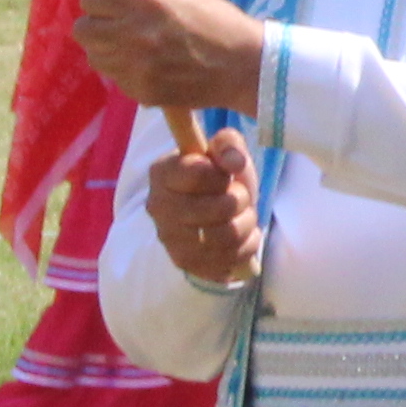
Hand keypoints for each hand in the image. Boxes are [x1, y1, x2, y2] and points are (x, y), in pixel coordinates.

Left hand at [76, 0, 269, 114]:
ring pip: (95, 56)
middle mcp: (135, 32)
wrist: (242, 65)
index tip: (115, 1)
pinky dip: (127, 72)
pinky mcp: (141, 92)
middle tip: (121, 26)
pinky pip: (116, 78)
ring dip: (109, 49)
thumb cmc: (210, 18)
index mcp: (144, 0)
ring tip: (140, 47)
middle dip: (97, 25)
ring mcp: (137, 66)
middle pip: (82, 30)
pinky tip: (153, 66)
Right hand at [144, 125, 263, 292]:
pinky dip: (245, 247)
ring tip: (242, 216)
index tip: (224, 176)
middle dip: (241, 200)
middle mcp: (158, 206)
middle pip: (221, 206)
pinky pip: (229, 259)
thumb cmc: (215, 179)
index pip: (199, 173)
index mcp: (162, 172)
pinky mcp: (185, 262)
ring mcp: (169, 238)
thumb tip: (234, 162)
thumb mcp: (224, 152)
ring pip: (228, 235)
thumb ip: (228, 144)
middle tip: (239, 198)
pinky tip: (239, 236)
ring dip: (247, 223)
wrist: (207, 215)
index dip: (222, 175)